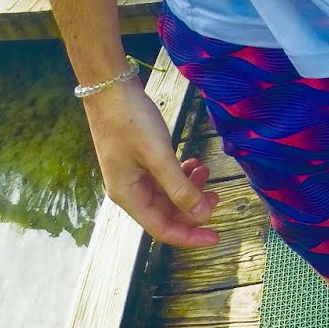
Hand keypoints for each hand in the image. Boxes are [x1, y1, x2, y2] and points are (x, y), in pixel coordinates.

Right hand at [84, 78, 219, 247]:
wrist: (110, 89)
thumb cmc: (131, 122)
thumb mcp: (159, 156)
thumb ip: (180, 187)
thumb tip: (202, 216)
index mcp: (128, 196)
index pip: (162, 229)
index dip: (190, 236)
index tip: (216, 238)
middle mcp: (130, 191)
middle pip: (166, 213)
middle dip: (193, 208)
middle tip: (218, 195)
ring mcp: (134, 175)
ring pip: (167, 194)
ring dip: (189, 188)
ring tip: (207, 171)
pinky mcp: (140, 159)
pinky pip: (164, 177)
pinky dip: (182, 173)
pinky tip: (195, 162)